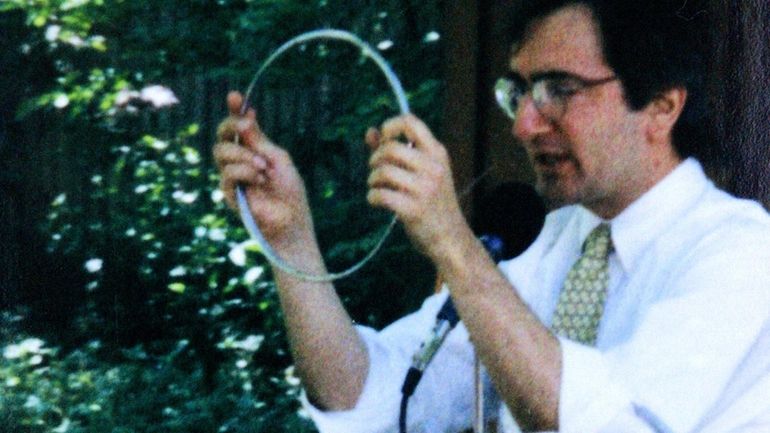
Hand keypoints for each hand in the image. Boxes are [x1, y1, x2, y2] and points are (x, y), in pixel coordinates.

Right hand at [213, 91, 313, 248]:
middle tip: (245, 124)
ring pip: (221, 152)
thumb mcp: (278, 158)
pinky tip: (260, 181)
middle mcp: (239, 161)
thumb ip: (259, 140)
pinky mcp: (228, 193)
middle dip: (231, 125)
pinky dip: (245, 173)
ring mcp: (232, 176)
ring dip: (244, 156)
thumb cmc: (289, 191)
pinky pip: (227, 173)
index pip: (238, 127)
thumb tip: (246, 116)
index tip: (235, 95)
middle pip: (222, 135)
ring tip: (263, 168)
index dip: (234, 110)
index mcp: (253, 150)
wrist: (291, 219)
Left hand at [366, 114, 469, 260]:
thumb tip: (370, 132)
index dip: (390, 126)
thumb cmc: (433, 203)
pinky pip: (380, 195)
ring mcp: (425, 189)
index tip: (383, 140)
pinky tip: (376, 201)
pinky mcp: (414, 210)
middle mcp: (433, 167)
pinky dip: (372, 197)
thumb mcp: (422, 172)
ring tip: (377, 188)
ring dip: (372, 180)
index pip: (411, 122)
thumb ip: (396, 151)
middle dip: (375, 158)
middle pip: (391, 147)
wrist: (451, 238)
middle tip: (376, 171)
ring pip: (383, 171)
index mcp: (437, 153)